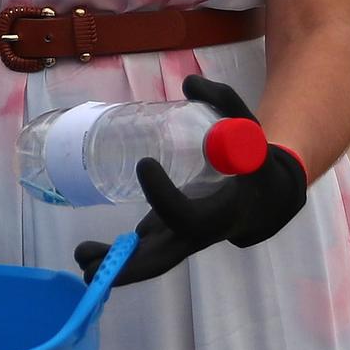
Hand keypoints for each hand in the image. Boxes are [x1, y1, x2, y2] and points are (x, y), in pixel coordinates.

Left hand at [100, 75, 309, 286]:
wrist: (268, 199)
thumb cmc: (254, 163)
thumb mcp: (248, 130)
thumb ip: (225, 100)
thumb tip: (189, 82)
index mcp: (220, 213)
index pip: (184, 216)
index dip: (162, 195)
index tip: (144, 162)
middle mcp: (198, 235)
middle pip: (161, 260)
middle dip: (127, 266)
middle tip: (93, 264)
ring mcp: (182, 239)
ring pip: (149, 263)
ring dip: (114, 268)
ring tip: (82, 258)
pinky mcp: (170, 236)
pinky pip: (144, 255)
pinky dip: (117, 260)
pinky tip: (90, 256)